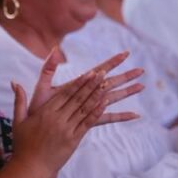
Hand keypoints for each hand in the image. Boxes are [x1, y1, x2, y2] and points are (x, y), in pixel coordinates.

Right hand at [10, 64, 110, 173]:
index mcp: (45, 112)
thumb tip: (15, 82)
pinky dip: (96, 113)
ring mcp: (67, 129)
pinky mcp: (73, 140)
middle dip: (91, 85)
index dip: (78, 82)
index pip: (65, 94)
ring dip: (96, 96)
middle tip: (103, 74)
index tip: (89, 73)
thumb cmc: (22, 144)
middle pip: (77, 98)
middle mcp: (57, 119)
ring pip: (84, 109)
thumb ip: (19, 100)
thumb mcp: (18, 121)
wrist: (30, 167)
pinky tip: (104, 104)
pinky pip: (87, 124)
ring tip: (107, 85)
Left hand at [25, 49, 142, 124]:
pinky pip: (107, 118)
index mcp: (76, 85)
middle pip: (109, 82)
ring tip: (142, 86)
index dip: (112, 62)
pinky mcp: (87, 120)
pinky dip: (121, 117)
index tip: (126, 53)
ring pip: (112, 98)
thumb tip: (54, 49)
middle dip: (125, 76)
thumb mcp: (42, 87)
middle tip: (142, 70)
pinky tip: (135, 116)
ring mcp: (88, 107)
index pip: (97, 70)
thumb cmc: (37, 107)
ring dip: (127, 92)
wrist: (35, 128)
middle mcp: (85, 95)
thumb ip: (48, 69)